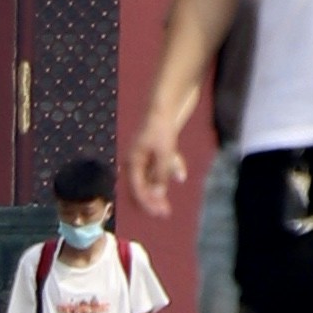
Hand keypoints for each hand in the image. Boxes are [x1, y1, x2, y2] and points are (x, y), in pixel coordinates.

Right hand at [128, 99, 191, 218]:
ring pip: (152, 175)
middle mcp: (136, 158)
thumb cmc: (162, 126)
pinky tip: (180, 176)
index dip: (148, 204)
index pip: (137, 190)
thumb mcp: (164, 153)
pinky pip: (161, 163)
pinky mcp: (159, 143)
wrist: (167, 98)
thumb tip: (158, 196)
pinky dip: (170, 170)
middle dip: (152, 200)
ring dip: (160, 187)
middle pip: (142, 185)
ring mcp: (147, 151)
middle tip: (164, 213)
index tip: (161, 214)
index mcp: (132, 162)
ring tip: (167, 202)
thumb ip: (160, 174)